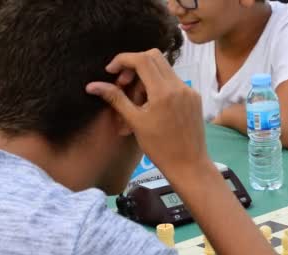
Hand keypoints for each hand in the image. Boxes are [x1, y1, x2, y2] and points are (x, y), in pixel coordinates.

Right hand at [86, 49, 210, 176]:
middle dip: (134, 66)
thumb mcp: (135, 122)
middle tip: (123, 83)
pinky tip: (152, 106)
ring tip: (137, 102)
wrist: (189, 164)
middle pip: (154, 57)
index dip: (123, 60)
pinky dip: (159, 87)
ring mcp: (190, 91)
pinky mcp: (195, 98)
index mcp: (164, 92)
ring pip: (164, 70)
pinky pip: (174, 83)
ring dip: (146, 78)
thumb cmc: (160, 148)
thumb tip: (92, 85)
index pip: (142, 59)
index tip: (111, 72)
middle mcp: (179, 87)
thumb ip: (116, 99)